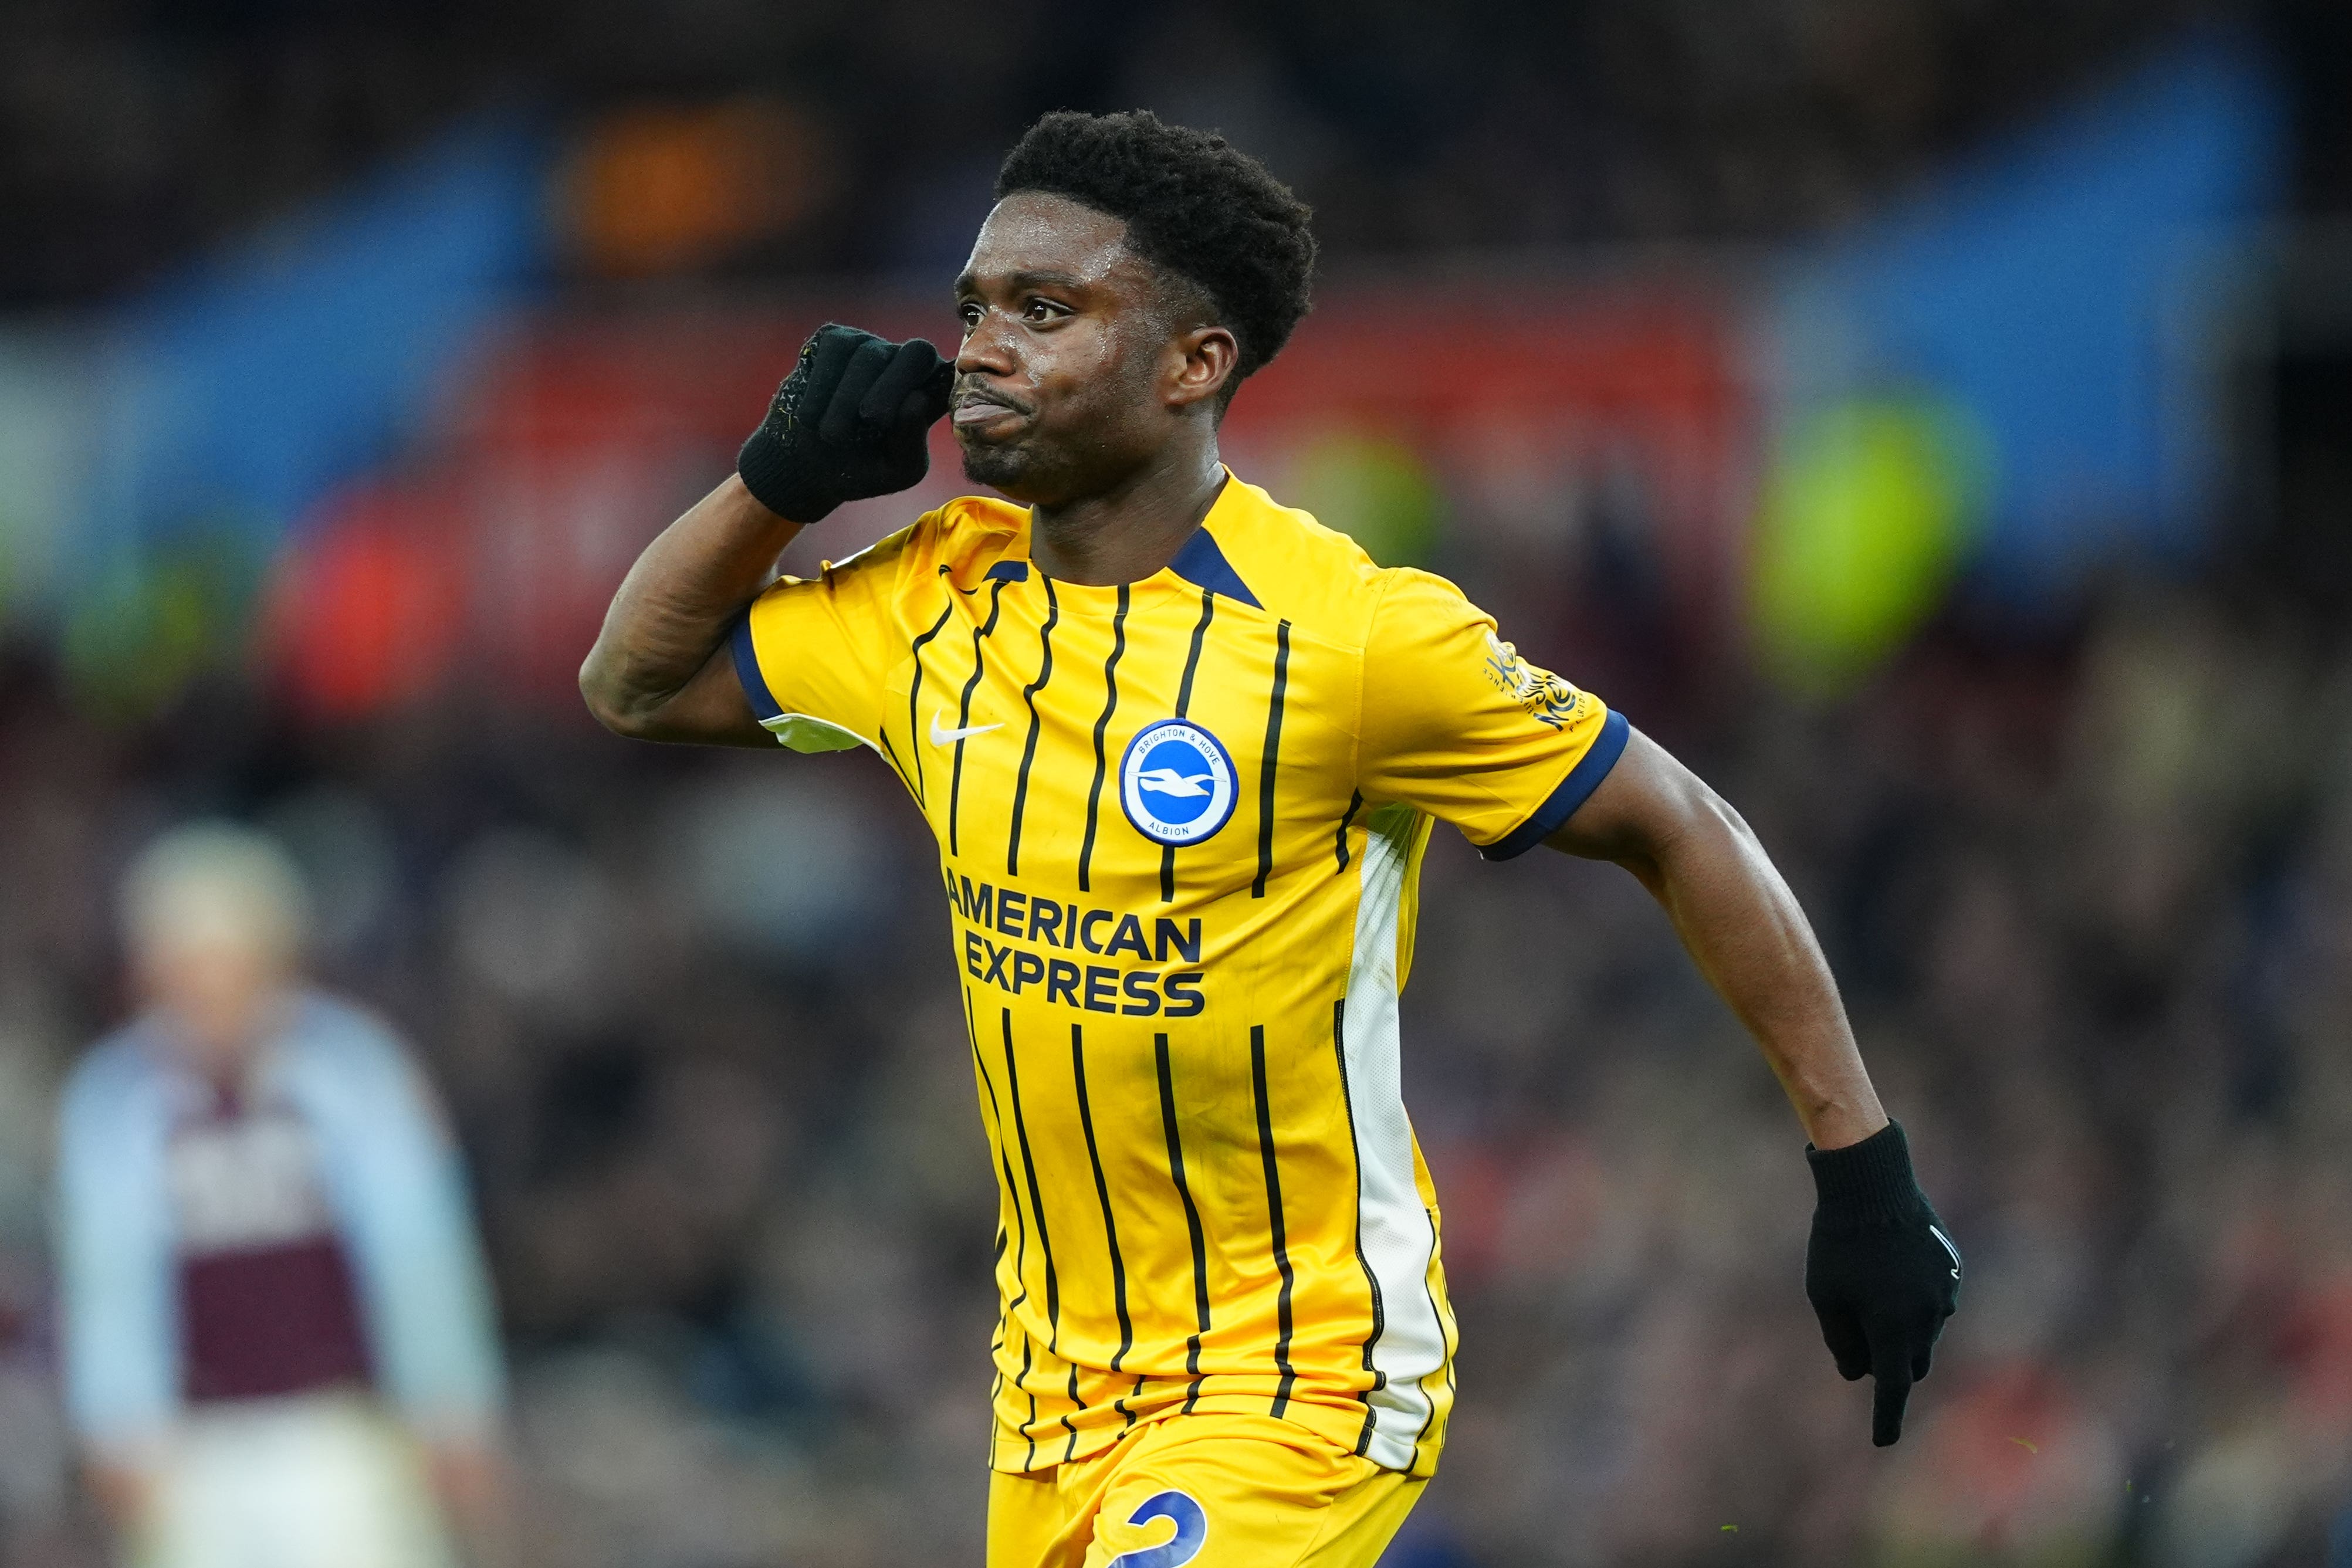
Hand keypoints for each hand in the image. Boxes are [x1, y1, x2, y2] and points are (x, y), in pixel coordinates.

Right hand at [736, 324, 954, 522]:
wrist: (808, 467)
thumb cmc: (863, 469)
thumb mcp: (896, 471)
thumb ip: (913, 443)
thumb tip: (916, 399)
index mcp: (930, 394)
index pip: (952, 375)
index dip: (944, 382)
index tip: (922, 404)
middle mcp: (906, 364)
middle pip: (917, 352)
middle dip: (894, 385)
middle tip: (871, 419)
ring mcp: (871, 346)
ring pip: (869, 355)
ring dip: (847, 399)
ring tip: (832, 435)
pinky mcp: (835, 339)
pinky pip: (834, 350)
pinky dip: (822, 387)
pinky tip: (811, 416)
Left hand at [1803, 1119, 1960, 1445]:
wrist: (1874, 1184)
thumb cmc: (1839, 1242)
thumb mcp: (1826, 1295)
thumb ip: (1842, 1341)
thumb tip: (1859, 1373)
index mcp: (1894, 1326)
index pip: (1893, 1386)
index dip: (1887, 1417)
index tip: (1882, 1441)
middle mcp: (1928, 1315)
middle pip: (1912, 1362)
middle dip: (1891, 1365)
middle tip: (1861, 1341)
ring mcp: (1945, 1291)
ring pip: (1925, 1331)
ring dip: (1901, 1327)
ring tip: (1869, 1286)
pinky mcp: (1952, 1270)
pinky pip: (1934, 1300)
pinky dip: (1914, 1299)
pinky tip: (1891, 1268)